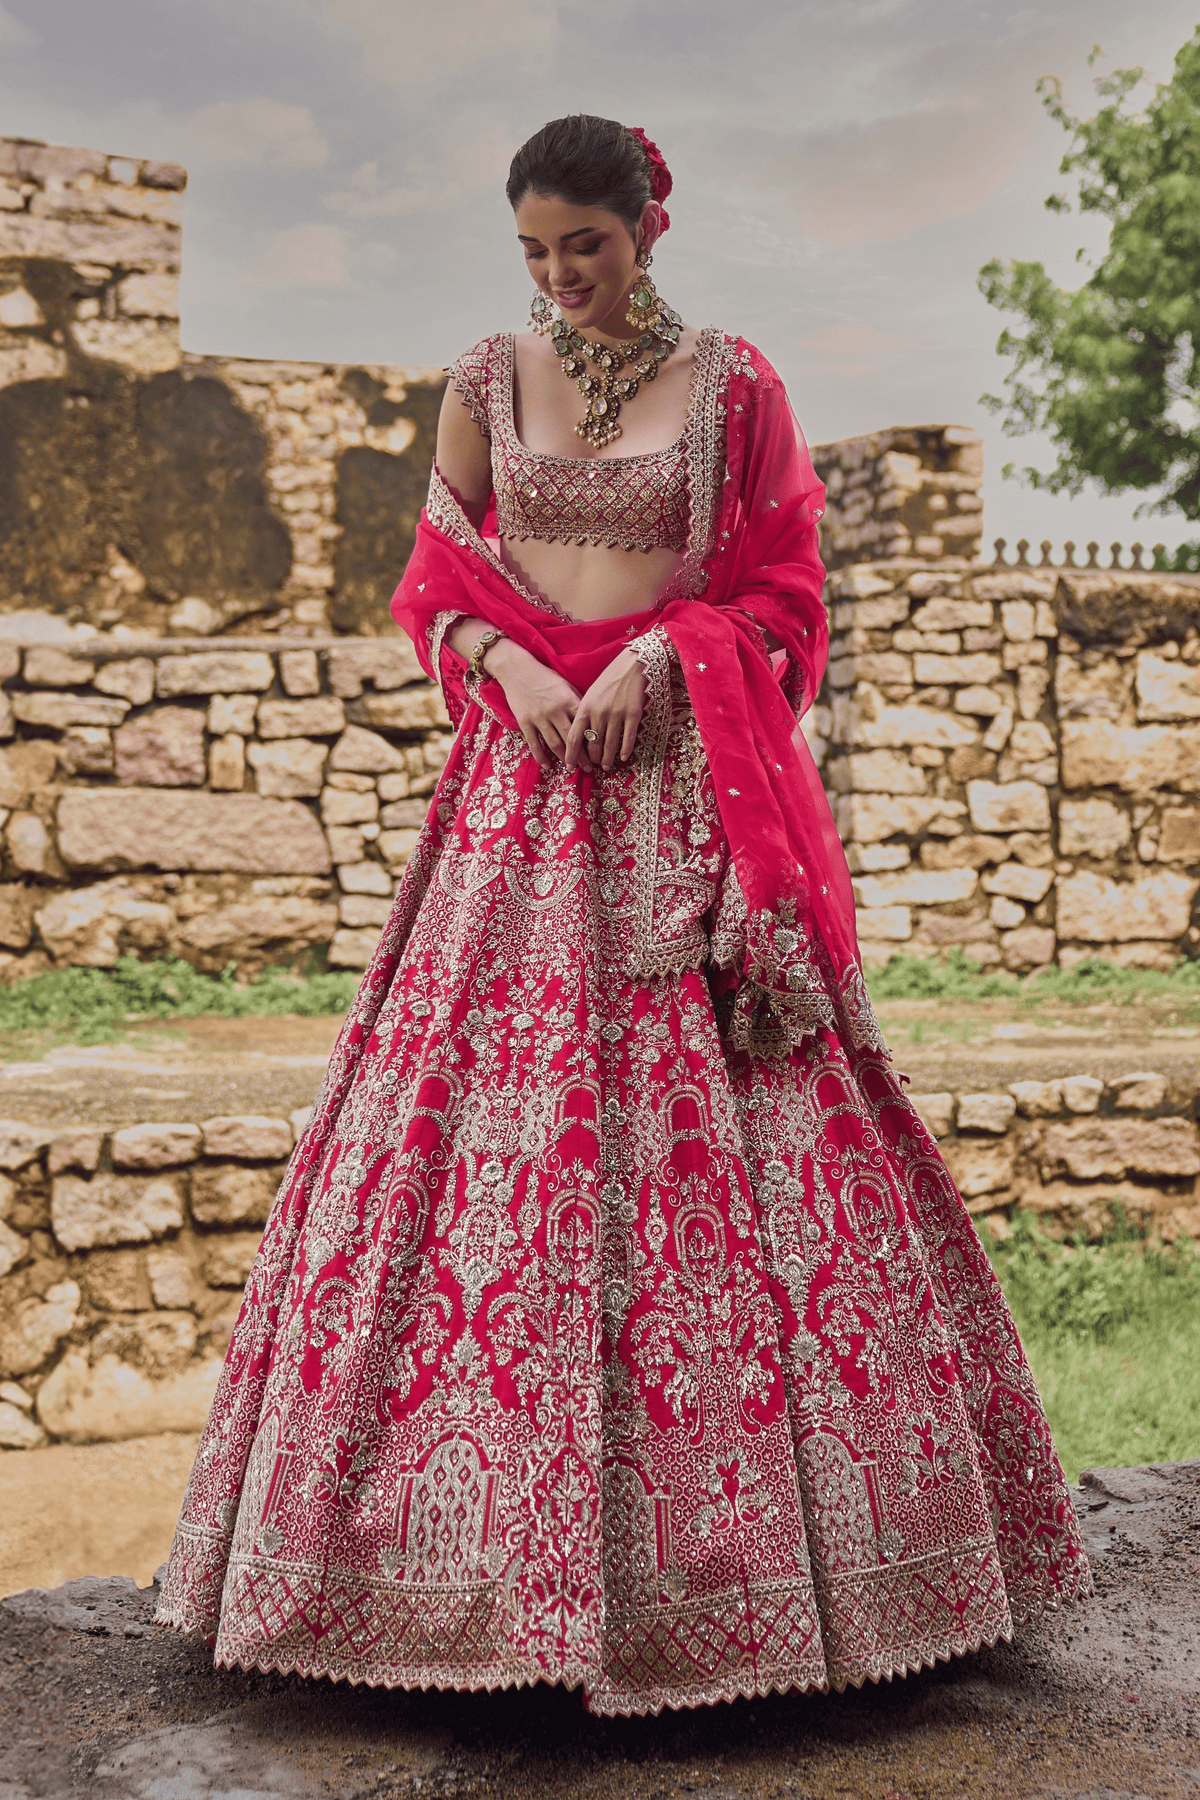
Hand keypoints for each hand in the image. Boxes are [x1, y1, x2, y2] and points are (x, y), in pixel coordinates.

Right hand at [485, 638, 581, 770]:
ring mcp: (539, 718)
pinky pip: (534, 744)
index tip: (600, 752)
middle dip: (581, 756)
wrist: (517, 669)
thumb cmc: (544, 676)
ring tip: (572, 769)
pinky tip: (547, 766)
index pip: (584, 726)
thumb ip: (576, 701)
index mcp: (568, 700)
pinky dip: (540, 757)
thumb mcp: (565, 685)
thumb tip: (590, 719)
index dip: (593, 741)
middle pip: (571, 739)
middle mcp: (555, 711)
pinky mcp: (525, 722)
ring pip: (554, 744)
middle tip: (589, 769)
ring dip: (564, 758)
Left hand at [564, 649, 645, 771]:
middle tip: (592, 765)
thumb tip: (581, 737)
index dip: (571, 755)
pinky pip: (628, 738)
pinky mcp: (633, 715)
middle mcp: (599, 713)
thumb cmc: (608, 680)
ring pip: (610, 744)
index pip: (573, 737)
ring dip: (607, 758)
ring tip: (605, 765)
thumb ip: (584, 714)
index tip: (569, 766)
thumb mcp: (590, 695)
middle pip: (592, 745)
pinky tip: (624, 757)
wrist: (631, 666)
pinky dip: (625, 750)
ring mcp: (616, 715)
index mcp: (585, 708)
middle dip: (591, 759)